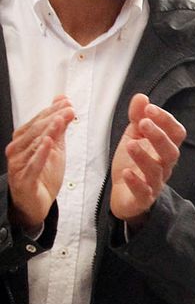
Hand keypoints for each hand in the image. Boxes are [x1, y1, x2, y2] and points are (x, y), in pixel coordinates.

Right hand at [5, 96, 73, 229]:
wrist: (36, 201)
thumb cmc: (43, 174)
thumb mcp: (56, 148)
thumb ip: (59, 128)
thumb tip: (64, 106)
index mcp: (23, 140)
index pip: (37, 122)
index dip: (51, 111)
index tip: (66, 102)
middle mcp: (17, 150)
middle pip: (35, 131)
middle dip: (52, 118)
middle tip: (67, 109)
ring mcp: (18, 164)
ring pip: (34, 145)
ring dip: (48, 131)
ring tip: (60, 120)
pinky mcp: (24, 179)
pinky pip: (32, 164)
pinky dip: (40, 153)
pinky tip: (48, 143)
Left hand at [109, 94, 185, 226]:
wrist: (124, 195)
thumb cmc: (133, 163)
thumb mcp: (133, 136)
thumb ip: (138, 118)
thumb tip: (141, 96)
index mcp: (164, 148)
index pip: (176, 133)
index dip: (166, 120)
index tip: (150, 108)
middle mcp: (164, 165)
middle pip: (171, 151)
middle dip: (159, 136)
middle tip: (143, 122)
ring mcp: (155, 182)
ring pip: (156, 171)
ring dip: (144, 156)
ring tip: (130, 144)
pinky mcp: (143, 198)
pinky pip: (144, 192)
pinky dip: (136, 182)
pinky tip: (126, 172)